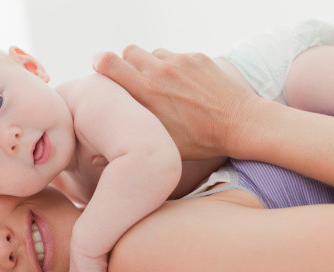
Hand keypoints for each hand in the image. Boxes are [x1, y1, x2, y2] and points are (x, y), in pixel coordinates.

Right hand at [93, 45, 256, 159]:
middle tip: (135, 80)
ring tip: (163, 86)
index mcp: (145, 92)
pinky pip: (175, 56)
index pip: (109, 62)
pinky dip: (174, 67)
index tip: (101, 68)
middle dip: (127, 63)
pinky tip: (185, 87)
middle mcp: (159, 71)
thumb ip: (124, 146)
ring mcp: (180, 61)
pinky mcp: (197, 58)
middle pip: (129, 51)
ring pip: (153, 54)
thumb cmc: (199, 141)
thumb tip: (92, 156)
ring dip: (152, 65)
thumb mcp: (159, 147)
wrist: (240, 124)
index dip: (101, 62)